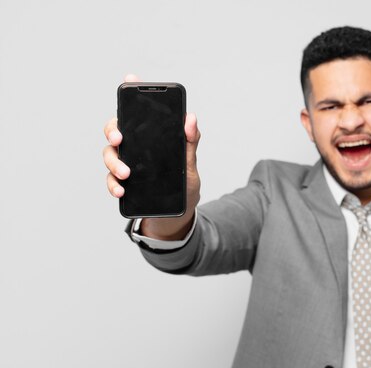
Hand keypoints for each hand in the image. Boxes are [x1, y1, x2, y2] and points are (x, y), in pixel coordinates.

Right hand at [103, 74, 201, 239]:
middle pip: (116, 130)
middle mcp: (134, 148)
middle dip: (113, 131)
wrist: (178, 216)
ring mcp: (126, 164)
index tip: (130, 78)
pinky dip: (113, 184)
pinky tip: (120, 190)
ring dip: (114, 163)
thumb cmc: (184, 186)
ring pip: (109, 155)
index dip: (133, 93)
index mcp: (151, 138)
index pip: (139, 113)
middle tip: (120, 139)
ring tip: (126, 174)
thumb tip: (191, 119)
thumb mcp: (190, 164)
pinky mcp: (122, 184)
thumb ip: (190, 142)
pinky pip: (111, 180)